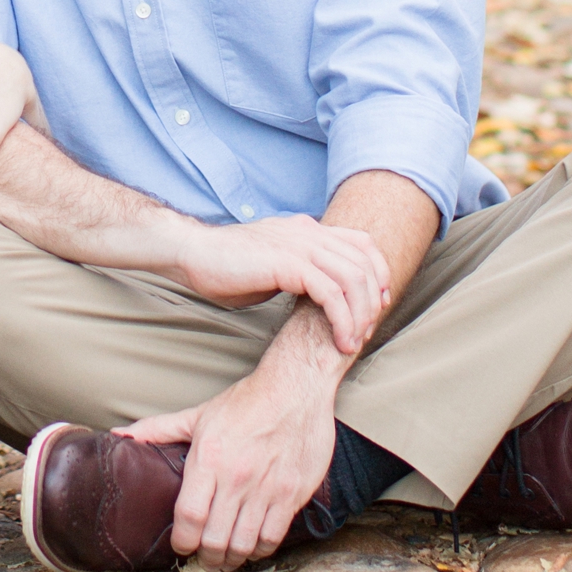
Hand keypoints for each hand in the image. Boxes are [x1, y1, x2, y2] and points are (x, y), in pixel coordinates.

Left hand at [121, 328, 340, 569]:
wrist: (295, 389)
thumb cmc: (246, 402)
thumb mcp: (198, 414)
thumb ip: (158, 430)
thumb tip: (120, 435)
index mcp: (209, 458)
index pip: (188, 516)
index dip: (181, 540)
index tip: (181, 545)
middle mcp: (236, 478)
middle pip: (214, 539)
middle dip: (206, 557)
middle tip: (204, 559)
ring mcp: (266, 489)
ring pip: (243, 544)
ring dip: (231, 559)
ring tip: (226, 558)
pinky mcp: (291, 495)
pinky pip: (272, 538)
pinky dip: (259, 550)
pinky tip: (253, 546)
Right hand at [175, 213, 389, 352]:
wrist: (193, 254)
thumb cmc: (227, 266)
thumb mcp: (273, 263)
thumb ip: (298, 269)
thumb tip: (319, 293)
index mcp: (306, 229)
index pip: (361, 242)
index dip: (378, 272)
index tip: (378, 303)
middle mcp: (308, 232)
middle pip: (363, 262)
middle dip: (373, 301)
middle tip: (367, 332)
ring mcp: (299, 245)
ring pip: (353, 278)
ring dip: (360, 314)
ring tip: (352, 342)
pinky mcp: (288, 263)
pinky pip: (331, 293)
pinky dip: (342, 320)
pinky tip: (339, 339)